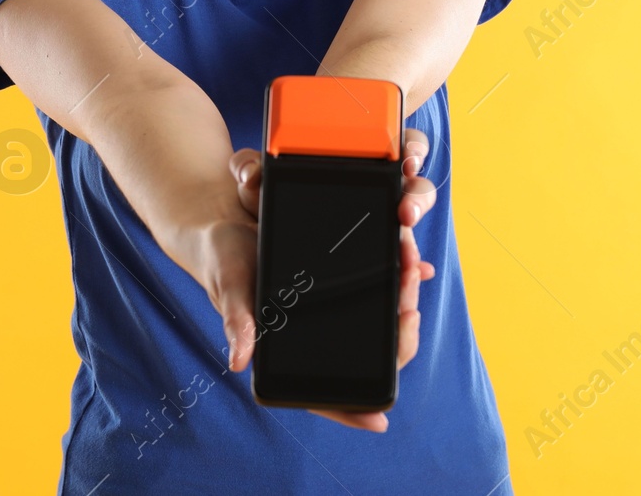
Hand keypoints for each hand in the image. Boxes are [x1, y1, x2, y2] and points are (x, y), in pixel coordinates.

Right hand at [224, 128, 437, 432]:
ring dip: (402, 301)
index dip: (351, 411)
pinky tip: (417, 265)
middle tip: (409, 309)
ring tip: (412, 270)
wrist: (228, 219)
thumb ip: (237, 321)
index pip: (322, 395)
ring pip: (380, 322)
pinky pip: (376, 288)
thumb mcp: (230, 286)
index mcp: (285, 353)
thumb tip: (239, 362)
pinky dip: (397, 278)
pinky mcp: (340, 283)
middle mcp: (314, 338)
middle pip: (367, 357)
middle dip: (397, 337)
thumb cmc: (223, 260)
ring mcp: (330, 313)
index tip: (379, 419)